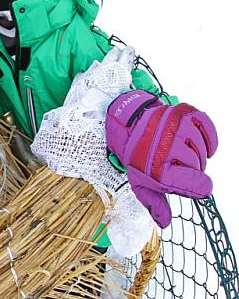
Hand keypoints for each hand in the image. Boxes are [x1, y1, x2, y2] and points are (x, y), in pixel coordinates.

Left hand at [106, 90, 218, 226]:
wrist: (127, 126)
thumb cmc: (136, 157)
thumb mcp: (140, 182)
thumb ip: (154, 204)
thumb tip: (165, 224)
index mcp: (158, 168)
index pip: (197, 184)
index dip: (198, 187)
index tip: (195, 187)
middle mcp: (167, 146)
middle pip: (199, 167)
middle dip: (190, 170)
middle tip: (175, 165)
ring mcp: (176, 127)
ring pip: (202, 150)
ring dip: (195, 154)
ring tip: (178, 152)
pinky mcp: (184, 113)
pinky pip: (207, 128)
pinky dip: (209, 139)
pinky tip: (201, 144)